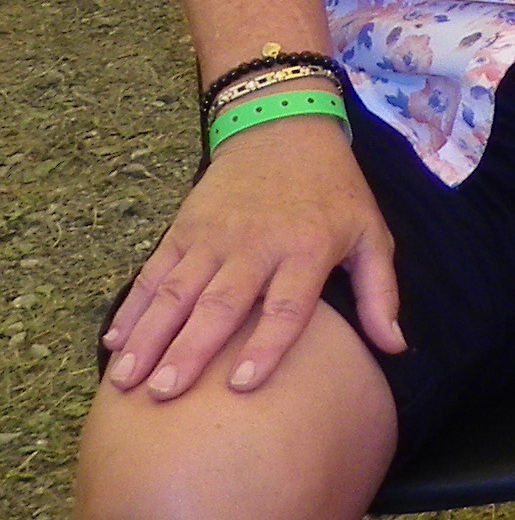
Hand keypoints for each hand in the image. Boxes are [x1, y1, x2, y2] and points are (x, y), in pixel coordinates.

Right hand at [100, 123, 401, 400]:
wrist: (284, 125)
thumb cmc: (334, 190)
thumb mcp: (371, 232)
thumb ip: (381, 292)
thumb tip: (396, 347)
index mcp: (306, 248)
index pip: (286, 305)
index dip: (266, 344)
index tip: (241, 385)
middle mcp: (255, 245)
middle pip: (219, 304)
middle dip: (190, 350)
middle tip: (165, 394)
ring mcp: (213, 237)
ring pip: (176, 292)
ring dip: (149, 337)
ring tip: (126, 381)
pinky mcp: (183, 228)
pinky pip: (153, 272)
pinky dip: (132, 308)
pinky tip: (113, 342)